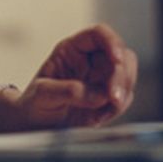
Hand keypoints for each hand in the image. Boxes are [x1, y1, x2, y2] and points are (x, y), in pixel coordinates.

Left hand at [0, 23, 137, 131]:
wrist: (36, 126)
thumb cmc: (34, 104)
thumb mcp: (41, 95)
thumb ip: (65, 91)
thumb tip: (95, 94)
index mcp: (72, 50)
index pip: (98, 34)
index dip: (111, 41)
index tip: (116, 59)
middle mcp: (90, 61)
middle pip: (120, 54)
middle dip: (121, 74)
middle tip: (113, 96)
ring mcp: (101, 80)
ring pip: (128, 74)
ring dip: (124, 90)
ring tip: (110, 106)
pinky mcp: (108, 99)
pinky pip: (125, 97)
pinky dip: (119, 106)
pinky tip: (102, 115)